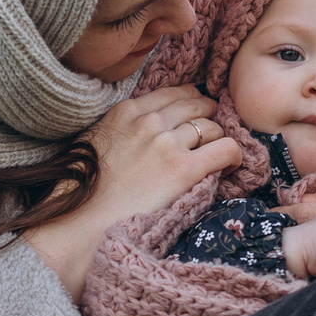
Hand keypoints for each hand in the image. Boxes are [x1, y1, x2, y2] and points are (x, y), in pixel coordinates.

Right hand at [21, 86, 242, 297]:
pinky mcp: (183, 169)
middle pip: (196, 106)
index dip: (191, 103)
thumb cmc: (86, 191)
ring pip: (213, 127)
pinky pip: (225, 149)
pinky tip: (229, 167)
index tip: (196, 115)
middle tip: (212, 133)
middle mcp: (149, 122)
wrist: (83, 222)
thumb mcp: (97, 142)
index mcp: (127, 112)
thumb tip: (145, 131)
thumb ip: (124, 129)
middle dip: (209, 117)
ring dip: (217, 141)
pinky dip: (232, 156)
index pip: (174, 94)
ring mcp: (167, 144)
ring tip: (214, 158)